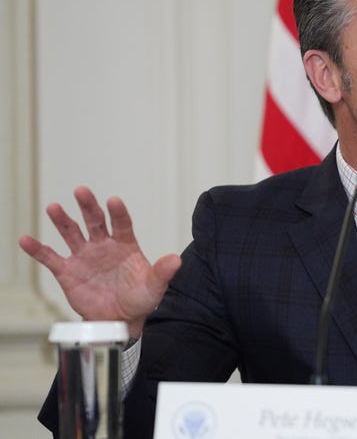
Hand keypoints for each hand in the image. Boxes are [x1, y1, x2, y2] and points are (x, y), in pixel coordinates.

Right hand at [19, 186, 180, 336]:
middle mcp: (103, 245)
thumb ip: (163, 272)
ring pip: (71, 233)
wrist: (120, 320)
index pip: (122, 224)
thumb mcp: (154, 286)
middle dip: (88, 206)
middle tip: (81, 190)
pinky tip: (26, 239)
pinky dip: (38, 249)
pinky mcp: (68, 271)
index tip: (114, 201)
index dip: (118, 213)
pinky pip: (50, 258)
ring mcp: (84, 256)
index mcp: (126, 245)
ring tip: (53, 207)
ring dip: (62, 220)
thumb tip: (176, 260)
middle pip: (95, 221)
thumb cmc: (140, 299)